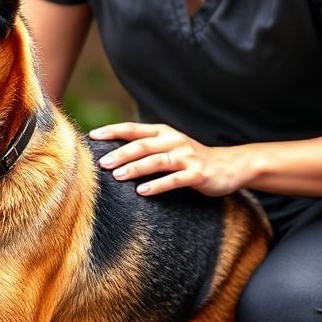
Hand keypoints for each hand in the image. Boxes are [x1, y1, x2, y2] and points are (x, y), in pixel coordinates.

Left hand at [88, 121, 251, 197]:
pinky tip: (143, 191)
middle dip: (121, 153)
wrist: (229, 166)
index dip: (113, 131)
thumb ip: (145, 148)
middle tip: (101, 163)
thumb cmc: (190, 159)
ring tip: (117, 176)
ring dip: (136, 168)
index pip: (133, 129)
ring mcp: (186, 157)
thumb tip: (110, 153)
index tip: (93, 136)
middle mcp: (174, 141)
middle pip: (143, 144)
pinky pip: (175, 180)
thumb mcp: (168, 147)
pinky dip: (158, 185)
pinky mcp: (197, 174)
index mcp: (163, 133)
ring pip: (157, 161)